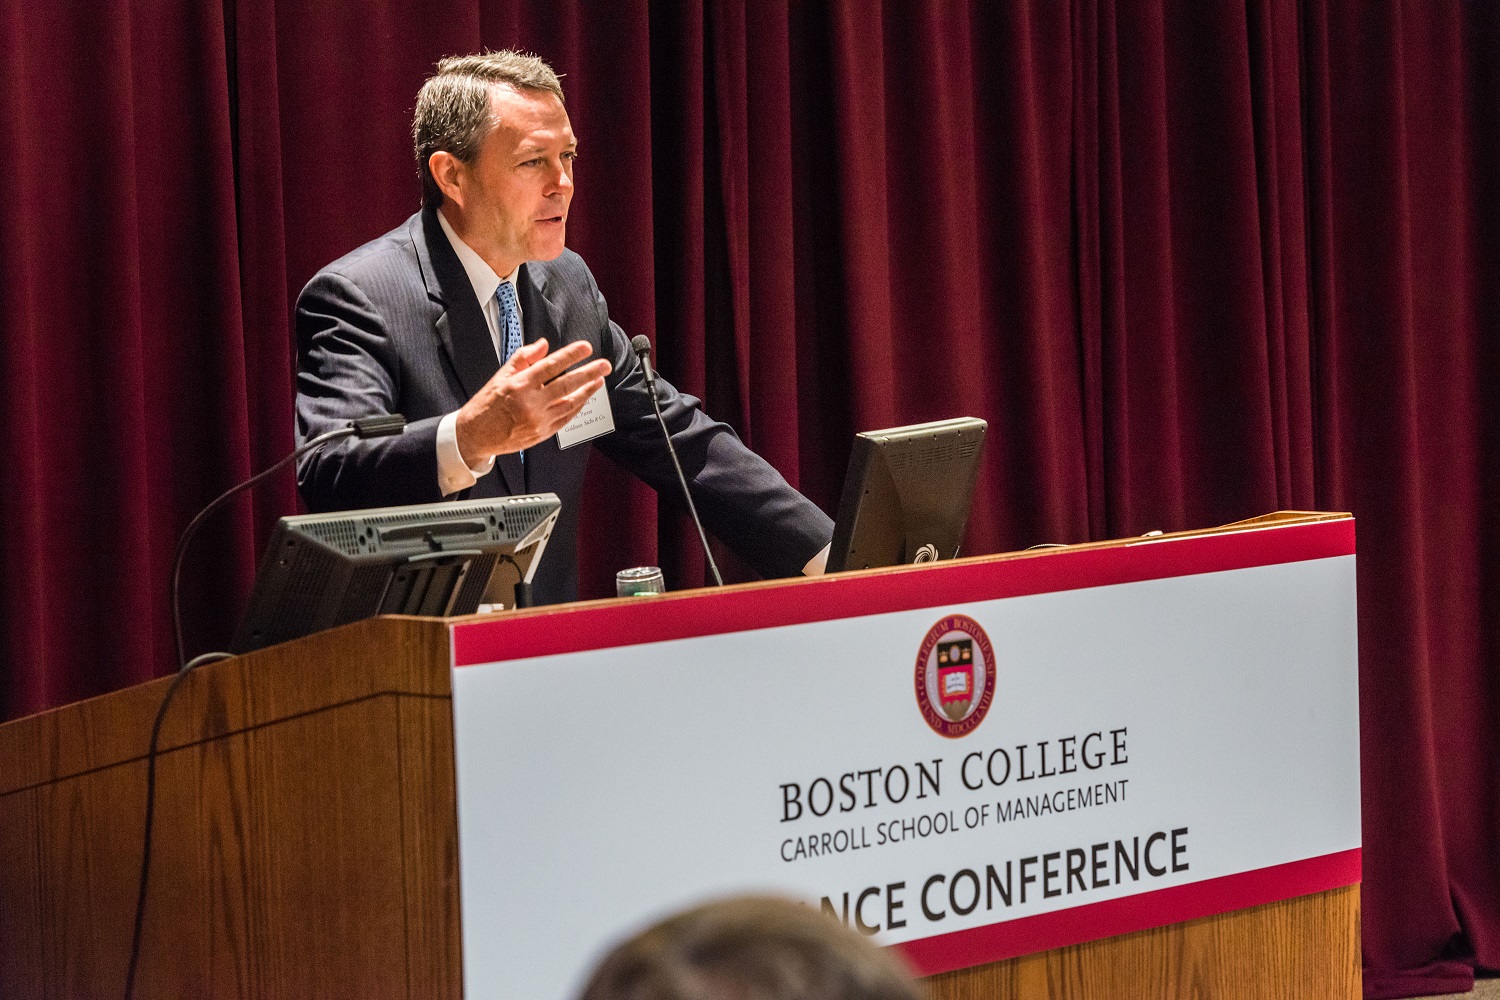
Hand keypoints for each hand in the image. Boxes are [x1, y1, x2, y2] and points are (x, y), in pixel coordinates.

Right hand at [454, 338, 610, 464]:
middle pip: (567, 384)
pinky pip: (565, 419)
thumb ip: (524, 358)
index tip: (586, 348)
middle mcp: (531, 403)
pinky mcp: (542, 434)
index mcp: (520, 385)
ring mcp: (538, 420)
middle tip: (604, 365)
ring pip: (570, 403)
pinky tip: (585, 399)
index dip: (571, 355)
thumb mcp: (501, 375)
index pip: (551, 366)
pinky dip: (577, 408)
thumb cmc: (487, 403)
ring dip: (588, 391)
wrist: (475, 435)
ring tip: (599, 381)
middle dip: (589, 373)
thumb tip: (544, 344)